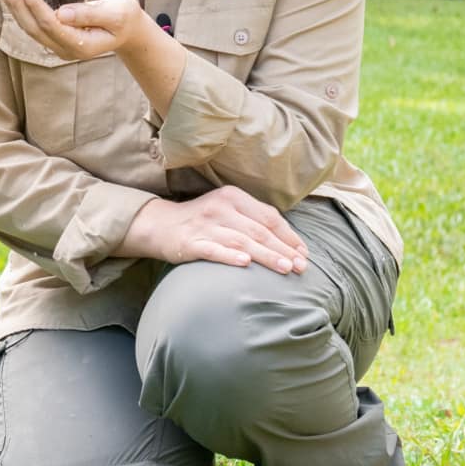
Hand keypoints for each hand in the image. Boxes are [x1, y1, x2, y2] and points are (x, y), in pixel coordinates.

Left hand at [0, 0, 151, 61]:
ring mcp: (57, 45)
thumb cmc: (124, 18)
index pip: (50, 24)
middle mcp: (65, 49)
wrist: (126, 29)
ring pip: (29, 26)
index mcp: (81, 45)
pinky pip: (32, 23)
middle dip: (16, 3)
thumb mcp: (116, 13)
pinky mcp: (53, 36)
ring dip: (14, 5)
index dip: (34, 4)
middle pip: (33, 27)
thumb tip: (61, 13)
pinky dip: (20, 7)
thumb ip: (89, 14)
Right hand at [119, 186, 309, 273]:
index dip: (289, 236)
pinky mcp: (190, 242)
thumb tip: (289, 243)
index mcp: (233, 196)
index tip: (304, 254)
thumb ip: (253, 220)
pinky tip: (244, 263)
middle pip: (259, 230)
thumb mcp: (228, 211)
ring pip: (241, 241)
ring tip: (284, 268)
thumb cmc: (202, 221)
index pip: (268, 216)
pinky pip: (212, 249)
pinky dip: (229, 256)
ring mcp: (204, 225)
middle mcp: (220, 207)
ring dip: (265, 256)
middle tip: (300, 267)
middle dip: (283, 249)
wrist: (160, 225)